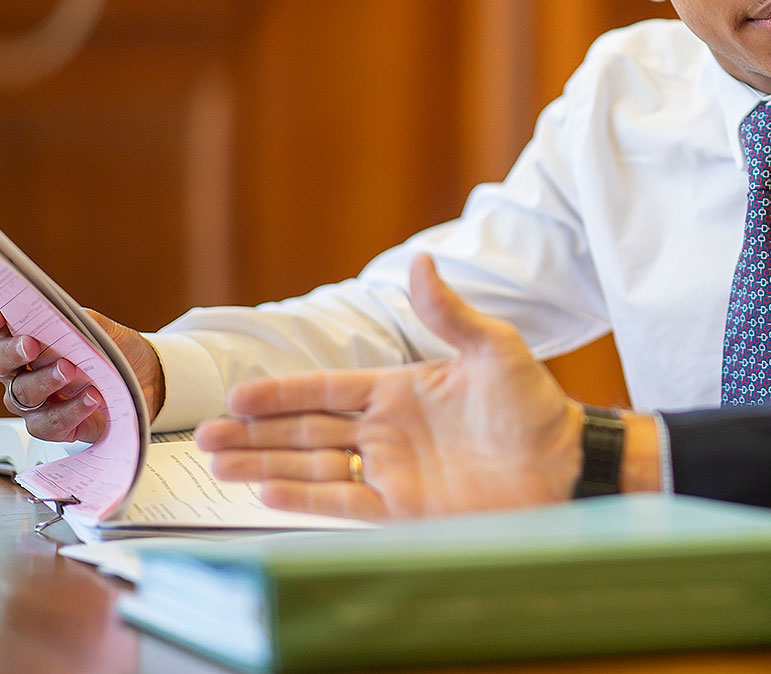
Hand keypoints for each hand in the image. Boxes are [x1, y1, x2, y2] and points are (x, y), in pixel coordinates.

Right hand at [0, 298, 164, 442]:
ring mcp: (36, 400)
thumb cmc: (116, 351)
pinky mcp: (55, 425)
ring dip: (44, 381)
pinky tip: (91, 398)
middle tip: (31, 345)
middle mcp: (22, 370)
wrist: (148, 380)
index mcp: (28, 338)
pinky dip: (70, 410)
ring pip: (22, 394)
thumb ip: (80, 320)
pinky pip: (49, 423)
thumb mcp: (103, 329)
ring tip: (69, 371)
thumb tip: (58, 319)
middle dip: (12, 352)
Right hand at [198, 254, 586, 519]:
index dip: (281, 393)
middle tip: (203, 437)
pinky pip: (342, 503)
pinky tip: (266, 493)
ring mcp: (392, 471)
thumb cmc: (534, 404)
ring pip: (313, 467)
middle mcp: (386, 431)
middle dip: (255, 434)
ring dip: (265, 464)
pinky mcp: (404, 508)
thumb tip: (420, 262)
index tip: (235, 396)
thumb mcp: (493, 349)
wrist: (567, 463)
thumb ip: (449, 313)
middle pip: (306, 431)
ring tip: (216, 465)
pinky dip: (304, 499)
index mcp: (399, 390)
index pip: (325, 390)